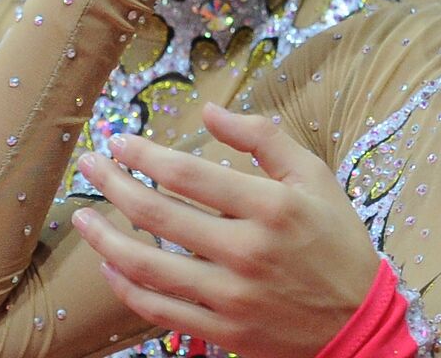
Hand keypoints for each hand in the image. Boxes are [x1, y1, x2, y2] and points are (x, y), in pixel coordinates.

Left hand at [71, 103, 380, 357]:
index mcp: (273, 207)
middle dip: (113, 184)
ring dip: (104, 238)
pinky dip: (126, 286)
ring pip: (147, 265)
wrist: (358, 317)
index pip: (190, 174)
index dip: (145, 155)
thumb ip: (264, 140)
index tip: (118, 141)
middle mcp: (248, 250)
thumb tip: (211, 112)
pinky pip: (158, 308)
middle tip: (88, 165)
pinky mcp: (222, 329)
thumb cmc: (336, 239)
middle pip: (158, 215)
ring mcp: (232, 294)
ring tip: (82, 217)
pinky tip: (110, 264)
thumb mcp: (315, 177)